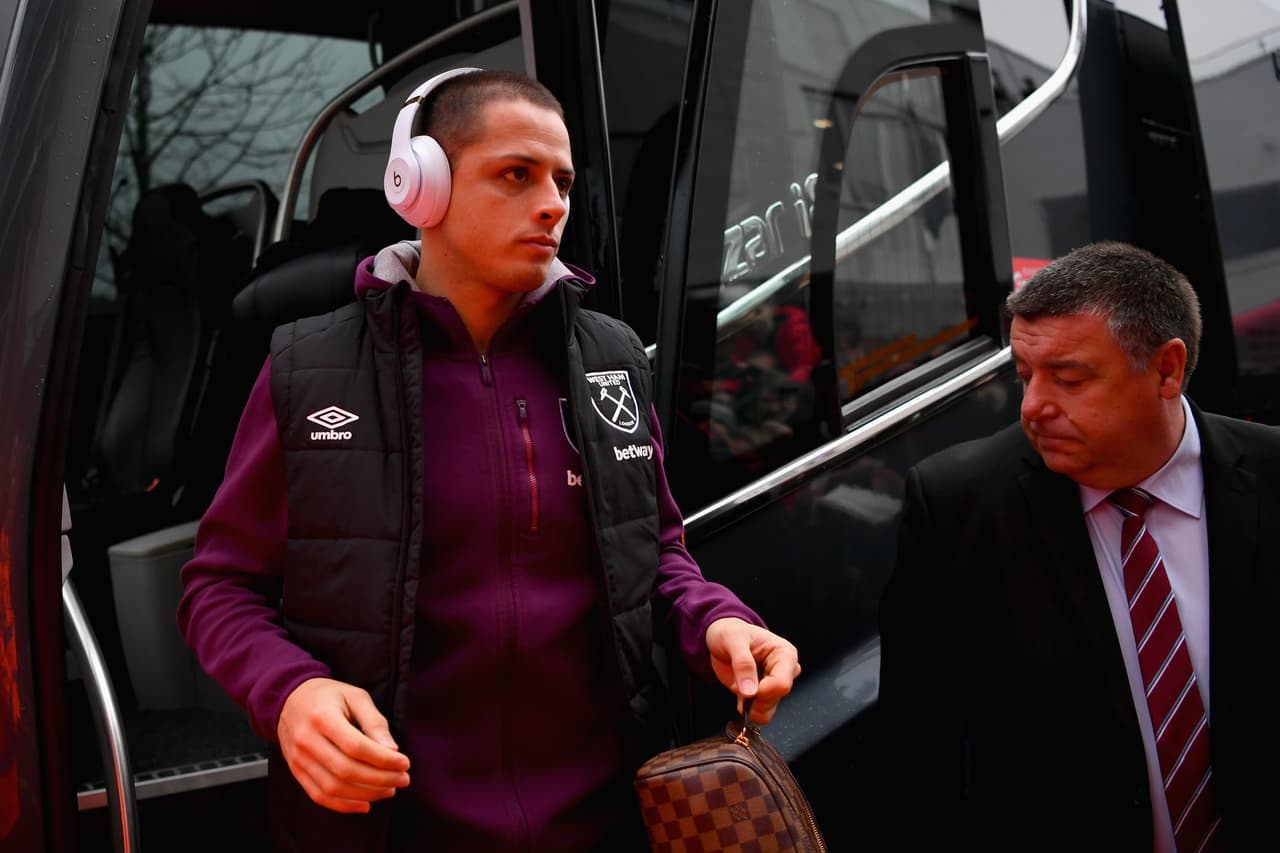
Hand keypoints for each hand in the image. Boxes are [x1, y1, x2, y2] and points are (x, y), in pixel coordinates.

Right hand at [277, 677, 410, 812]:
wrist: (290, 700)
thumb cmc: (329, 696)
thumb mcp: (356, 697)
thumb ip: (374, 722)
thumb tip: (392, 750)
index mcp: (322, 717)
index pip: (356, 746)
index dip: (382, 759)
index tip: (404, 763)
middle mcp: (307, 741)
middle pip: (346, 770)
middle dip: (379, 779)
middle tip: (403, 779)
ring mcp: (298, 759)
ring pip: (333, 787)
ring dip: (366, 794)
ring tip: (389, 790)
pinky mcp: (296, 772)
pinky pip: (320, 796)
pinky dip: (344, 805)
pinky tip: (366, 804)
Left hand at [705, 617, 800, 724]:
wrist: (722, 639)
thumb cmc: (731, 633)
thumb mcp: (733, 640)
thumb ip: (743, 664)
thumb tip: (750, 691)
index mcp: (785, 654)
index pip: (781, 683)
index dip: (761, 691)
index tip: (742, 687)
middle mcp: (785, 670)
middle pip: (776, 698)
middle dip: (753, 697)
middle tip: (737, 684)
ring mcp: (776, 684)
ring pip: (769, 709)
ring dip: (750, 705)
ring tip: (738, 686)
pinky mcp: (766, 695)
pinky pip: (762, 713)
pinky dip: (748, 710)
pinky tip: (740, 696)